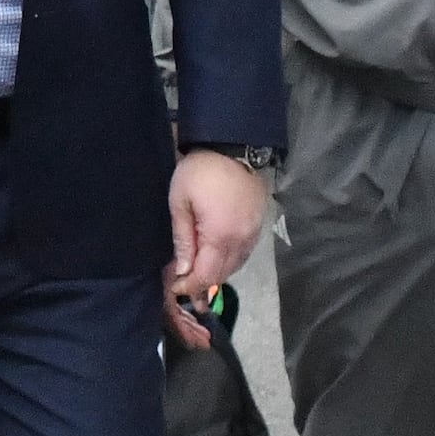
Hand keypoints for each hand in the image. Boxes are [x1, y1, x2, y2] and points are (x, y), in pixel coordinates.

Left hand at [164, 148, 266, 310]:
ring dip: (216, 273)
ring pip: (235, 266)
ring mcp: (253, 234)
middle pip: (222, 275)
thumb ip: (183, 239)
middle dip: (203, 284)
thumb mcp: (180, 202)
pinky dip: (229, 260)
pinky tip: (215, 256)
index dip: (190, 287)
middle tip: (185, 286)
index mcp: (220, 237)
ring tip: (198, 273)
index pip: (206, 276)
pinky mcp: (258, 226)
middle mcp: (241, 241)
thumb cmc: (200, 172)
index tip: (176, 288)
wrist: (233, 146)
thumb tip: (183, 270)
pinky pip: (243, 254)